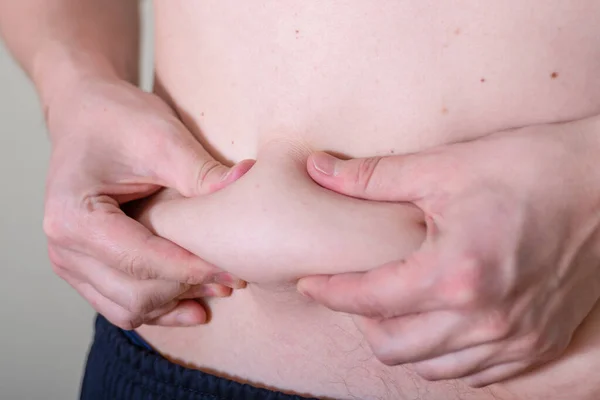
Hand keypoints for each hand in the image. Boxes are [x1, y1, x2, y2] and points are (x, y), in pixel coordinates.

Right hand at [43, 75, 253, 329]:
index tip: (235, 270)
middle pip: (134, 293)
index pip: (141, 260)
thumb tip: (247, 183)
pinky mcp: (85, 267)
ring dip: (176, 304)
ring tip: (219, 289)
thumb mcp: (162, 138)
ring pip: (129, 308)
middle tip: (234, 278)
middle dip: (187, 289)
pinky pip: (122, 304)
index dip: (192, 269)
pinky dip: (159, 308)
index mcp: (73, 216)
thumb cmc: (119, 120)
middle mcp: (63, 247)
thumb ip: (201, 172)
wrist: (88, 115)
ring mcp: (70, 262)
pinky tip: (195, 303)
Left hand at [298, 117, 599, 386]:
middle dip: (360, 322)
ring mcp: (515, 339)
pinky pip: (476, 374)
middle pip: (392, 346)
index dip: (329, 292)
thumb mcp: (446, 166)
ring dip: (400, 341)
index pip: (369, 298)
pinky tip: (438, 325)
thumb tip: (318, 170)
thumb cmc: (530, 168)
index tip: (309, 284)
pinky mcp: (538, 343)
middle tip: (352, 291)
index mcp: (456, 274)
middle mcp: (485, 318)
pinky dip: (444, 355)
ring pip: (432, 368)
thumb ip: (373, 177)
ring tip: (391, 308)